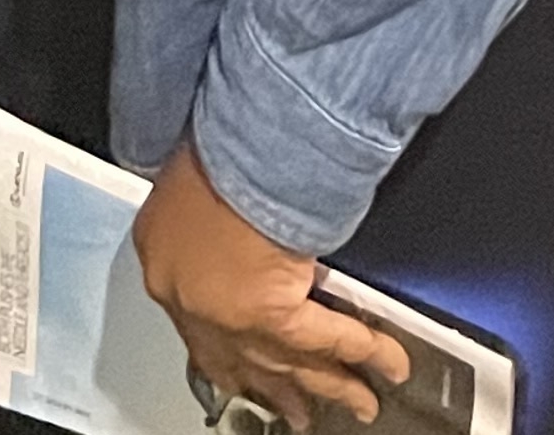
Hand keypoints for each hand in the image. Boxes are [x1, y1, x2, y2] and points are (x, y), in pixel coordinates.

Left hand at [133, 142, 411, 433]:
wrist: (233, 145)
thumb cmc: (205, 150)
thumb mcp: (184, 177)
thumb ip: (198, 216)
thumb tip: (228, 222)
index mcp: (162, 262)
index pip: (191, 321)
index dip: (221, 350)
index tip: (238, 367)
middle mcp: (191, 305)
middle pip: (238, 362)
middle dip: (271, 387)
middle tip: (294, 410)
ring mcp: (233, 319)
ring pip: (288, 365)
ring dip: (329, 385)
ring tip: (359, 405)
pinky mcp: (276, 315)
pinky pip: (327, 339)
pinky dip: (363, 350)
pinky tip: (391, 362)